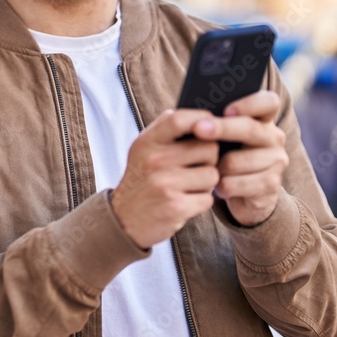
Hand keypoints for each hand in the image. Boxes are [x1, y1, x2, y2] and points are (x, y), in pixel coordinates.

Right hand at [111, 109, 219, 248]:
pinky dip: (201, 201)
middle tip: (196, 167)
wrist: (123, 219)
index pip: (179, 119)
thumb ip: (165, 130)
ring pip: (212, 175)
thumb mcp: (143, 149)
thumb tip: (198, 116)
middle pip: (208, 149)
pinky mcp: (176, 207)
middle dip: (209, 159)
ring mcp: (165, 184)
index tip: (211, 126)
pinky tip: (186, 201)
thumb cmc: (140, 180)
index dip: (202, 119)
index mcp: (148, 142)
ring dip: (206, 183)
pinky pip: (208, 198)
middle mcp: (155, 160)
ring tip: (188, 186)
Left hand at [191, 91, 288, 226]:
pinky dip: (222, 186)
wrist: (244, 192)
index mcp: (264, 119)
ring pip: (236, 161)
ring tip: (211, 169)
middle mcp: (274, 137)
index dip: (250, 103)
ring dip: (217, 167)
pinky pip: (237, 184)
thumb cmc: (226, 154)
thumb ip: (216, 123)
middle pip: (250, 129)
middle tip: (198, 128)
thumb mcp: (223, 136)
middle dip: (222, 128)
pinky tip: (219, 186)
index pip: (269, 102)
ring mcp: (276, 161)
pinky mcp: (271, 184)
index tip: (227, 110)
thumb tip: (195, 117)